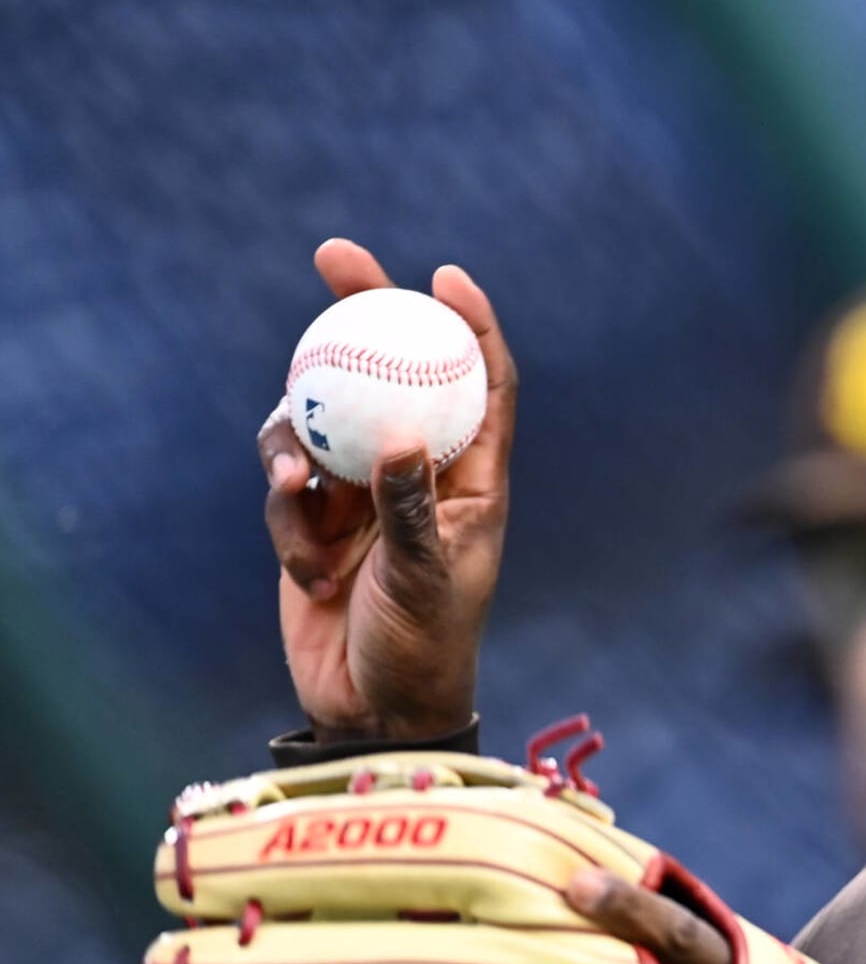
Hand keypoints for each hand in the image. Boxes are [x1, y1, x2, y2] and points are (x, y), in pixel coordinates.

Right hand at [258, 239, 517, 740]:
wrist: (373, 710)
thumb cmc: (423, 649)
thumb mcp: (423, 581)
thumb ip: (410, 514)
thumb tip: (402, 442)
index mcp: (473, 478)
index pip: (482, 381)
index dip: (470, 323)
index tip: (443, 275)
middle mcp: (419, 472)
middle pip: (394, 371)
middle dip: (364, 309)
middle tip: (334, 253)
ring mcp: (363, 490)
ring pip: (322, 420)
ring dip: (299, 444)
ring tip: (297, 491)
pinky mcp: (313, 519)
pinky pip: (286, 483)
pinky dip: (286, 514)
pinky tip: (306, 566)